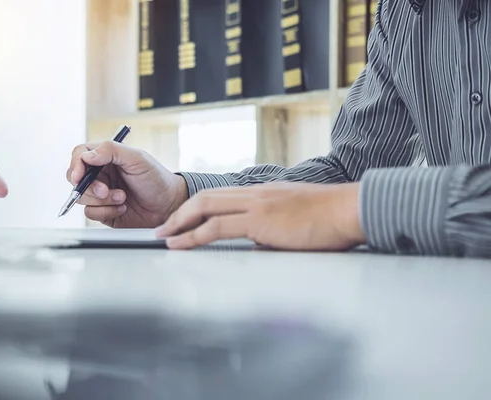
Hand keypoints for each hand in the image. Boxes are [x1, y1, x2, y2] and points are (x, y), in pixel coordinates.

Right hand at [67, 141, 187, 227]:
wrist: (169, 205)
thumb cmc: (157, 179)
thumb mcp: (137, 159)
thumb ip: (111, 151)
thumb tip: (86, 155)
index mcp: (106, 157)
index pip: (80, 155)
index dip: (75, 165)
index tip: (79, 176)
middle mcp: (101, 174)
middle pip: (74, 178)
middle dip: (88, 187)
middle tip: (106, 191)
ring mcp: (101, 194)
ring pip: (81, 197)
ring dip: (102, 200)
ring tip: (123, 198)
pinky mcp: (104, 211)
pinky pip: (91, 213)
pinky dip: (106, 212)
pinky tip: (122, 209)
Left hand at [155, 182, 365, 249]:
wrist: (349, 210)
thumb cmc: (331, 218)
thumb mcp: (296, 218)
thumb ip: (274, 226)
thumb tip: (260, 241)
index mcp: (263, 192)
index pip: (221, 197)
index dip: (197, 208)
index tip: (183, 220)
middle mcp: (255, 193)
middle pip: (206, 198)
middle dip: (180, 213)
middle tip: (163, 228)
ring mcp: (256, 204)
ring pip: (205, 208)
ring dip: (180, 223)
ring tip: (163, 237)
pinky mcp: (260, 220)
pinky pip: (217, 228)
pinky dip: (193, 236)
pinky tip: (180, 244)